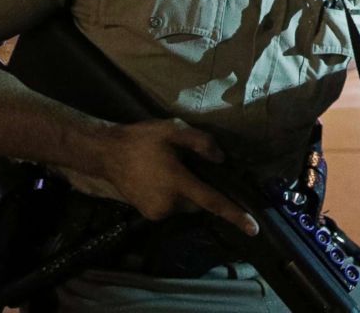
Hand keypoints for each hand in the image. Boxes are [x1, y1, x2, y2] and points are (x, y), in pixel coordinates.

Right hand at [98, 118, 258, 235]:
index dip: (235, 215)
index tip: (253, 228)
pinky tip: (163, 177)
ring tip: (171, 169)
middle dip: (202, 189)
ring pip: (186, 205)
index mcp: (178, 183)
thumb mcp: (174, 130)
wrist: (106, 153)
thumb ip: (201, 143)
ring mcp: (157, 212)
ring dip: (187, 191)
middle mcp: (169, 204)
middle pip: (200, 202)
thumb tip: (221, 159)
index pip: (212, 202)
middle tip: (191, 166)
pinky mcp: (148, 214)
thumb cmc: (141, 140)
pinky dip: (174, 195)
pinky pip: (172, 207)